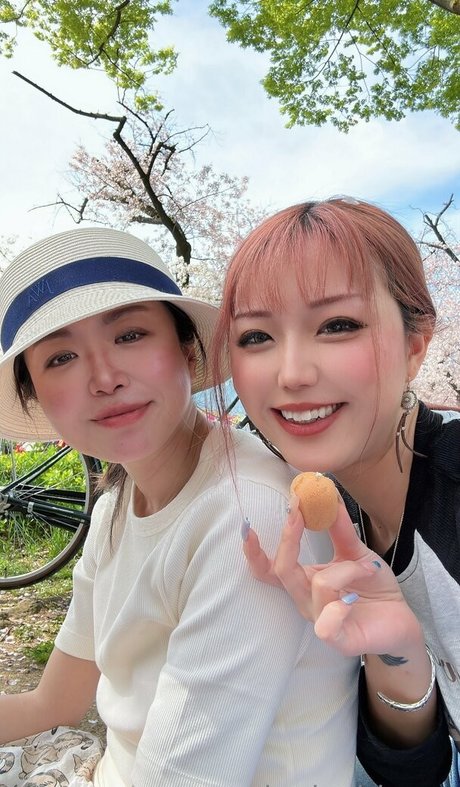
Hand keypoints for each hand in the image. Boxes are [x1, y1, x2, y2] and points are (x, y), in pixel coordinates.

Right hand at [243, 495, 422, 657]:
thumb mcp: (356, 551)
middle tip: (300, 511)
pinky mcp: (339, 640)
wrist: (401, 618)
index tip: (248, 524)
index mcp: (304, 580)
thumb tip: (326, 494)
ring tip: (369, 568)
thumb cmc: (374, 587)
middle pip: (283, 571)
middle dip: (289, 538)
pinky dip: (339, 607)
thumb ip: (338, 527)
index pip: (269, 568)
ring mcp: (320, 621)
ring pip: (319, 585)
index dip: (253, 550)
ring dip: (348, 568)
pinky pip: (327, 624)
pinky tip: (354, 599)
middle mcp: (306, 600)